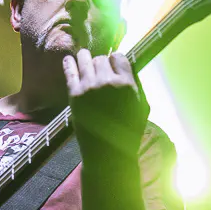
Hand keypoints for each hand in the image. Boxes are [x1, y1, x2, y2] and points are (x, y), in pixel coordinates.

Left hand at [63, 49, 148, 163]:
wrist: (107, 152)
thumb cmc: (128, 131)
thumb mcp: (142, 106)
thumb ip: (136, 84)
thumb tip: (126, 67)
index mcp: (127, 84)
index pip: (119, 57)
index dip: (115, 60)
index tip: (112, 64)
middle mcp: (108, 82)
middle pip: (101, 58)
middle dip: (101, 62)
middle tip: (98, 69)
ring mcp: (89, 87)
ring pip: (85, 59)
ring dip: (85, 57)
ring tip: (83, 57)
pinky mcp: (74, 94)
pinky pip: (70, 71)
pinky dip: (69, 63)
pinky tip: (68, 59)